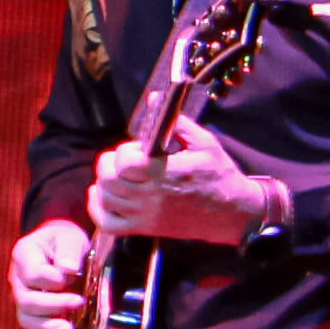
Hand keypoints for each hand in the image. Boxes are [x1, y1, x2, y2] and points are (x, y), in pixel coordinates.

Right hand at [8, 221, 93, 328]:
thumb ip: (68, 252)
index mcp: (23, 256)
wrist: (61, 247)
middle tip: (77, 302)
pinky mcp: (38, 317)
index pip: (31, 274)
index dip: (50, 279)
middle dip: (52, 305)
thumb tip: (68, 270)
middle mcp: (18, 282)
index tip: (70, 275)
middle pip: (26, 301)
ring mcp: (26, 302)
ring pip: (28, 321)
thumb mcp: (69, 238)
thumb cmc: (64, 241)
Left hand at [89, 119, 282, 250]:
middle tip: (125, 160)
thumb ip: (177, 122)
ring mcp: (145, 215)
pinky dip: (98, 208)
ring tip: (120, 175)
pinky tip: (104, 195)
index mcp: (166, 173)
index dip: (125, 151)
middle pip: (108, 178)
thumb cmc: (218, 175)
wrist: (231, 213)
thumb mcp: (205, 143)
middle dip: (111, 163)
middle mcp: (151, 196)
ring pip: (105, 198)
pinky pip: (106, 223)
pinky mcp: (143, 229)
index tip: (138, 149)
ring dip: (105, 182)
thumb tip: (153, 99)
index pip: (125, 162)